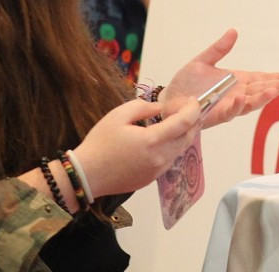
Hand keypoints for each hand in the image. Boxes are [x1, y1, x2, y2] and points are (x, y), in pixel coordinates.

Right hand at [73, 97, 201, 197]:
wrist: (85, 176)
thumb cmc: (99, 143)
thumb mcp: (118, 115)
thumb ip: (143, 107)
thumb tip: (160, 108)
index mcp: (152, 140)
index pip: (184, 122)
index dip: (193, 109)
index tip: (194, 99)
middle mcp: (160, 157)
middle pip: (188, 137)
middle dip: (194, 121)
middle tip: (190, 108)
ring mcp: (158, 170)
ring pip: (182, 149)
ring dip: (186, 134)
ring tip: (182, 121)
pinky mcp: (152, 179)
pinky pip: (171, 159)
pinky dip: (175, 146)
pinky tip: (167, 138)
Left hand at [163, 29, 278, 127]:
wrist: (168, 101)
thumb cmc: (186, 83)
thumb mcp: (203, 61)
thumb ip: (219, 48)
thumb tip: (233, 32)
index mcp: (238, 80)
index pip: (263, 78)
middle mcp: (238, 94)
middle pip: (263, 90)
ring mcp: (229, 105)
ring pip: (251, 102)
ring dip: (263, 97)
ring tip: (276, 90)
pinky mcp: (216, 115)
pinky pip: (229, 111)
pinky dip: (236, 105)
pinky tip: (243, 98)